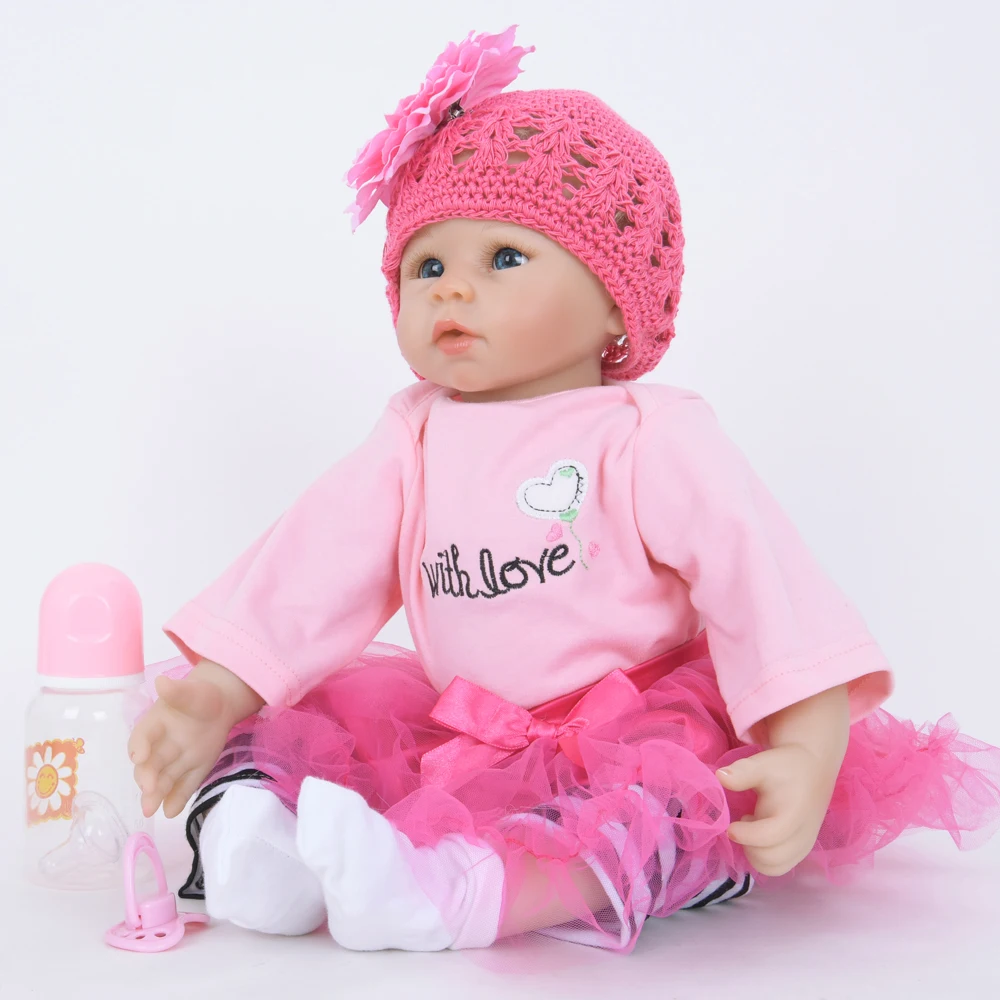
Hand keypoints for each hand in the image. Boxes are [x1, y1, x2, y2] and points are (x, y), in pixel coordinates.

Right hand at [128, 672, 235, 818]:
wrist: (220, 706)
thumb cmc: (199, 696)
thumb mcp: (192, 691)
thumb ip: (178, 690)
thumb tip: (161, 681)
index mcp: (156, 724)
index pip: (142, 736)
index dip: (139, 746)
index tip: (139, 756)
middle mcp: (161, 746)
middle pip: (150, 764)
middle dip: (146, 777)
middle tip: (148, 790)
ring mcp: (176, 760)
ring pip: (164, 779)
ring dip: (156, 794)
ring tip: (150, 810)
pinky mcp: (193, 770)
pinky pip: (184, 786)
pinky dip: (177, 799)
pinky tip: (171, 812)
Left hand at [715, 744, 838, 875]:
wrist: (812, 768)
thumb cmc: (784, 767)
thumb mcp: (762, 764)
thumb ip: (742, 772)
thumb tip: (720, 777)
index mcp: (795, 814)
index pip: (770, 837)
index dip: (746, 835)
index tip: (730, 826)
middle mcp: (803, 835)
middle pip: (771, 860)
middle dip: (748, 846)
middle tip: (740, 824)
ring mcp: (805, 845)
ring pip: (774, 868)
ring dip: (755, 853)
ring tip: (751, 828)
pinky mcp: (802, 850)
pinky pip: (780, 866)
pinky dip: (764, 856)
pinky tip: (760, 833)